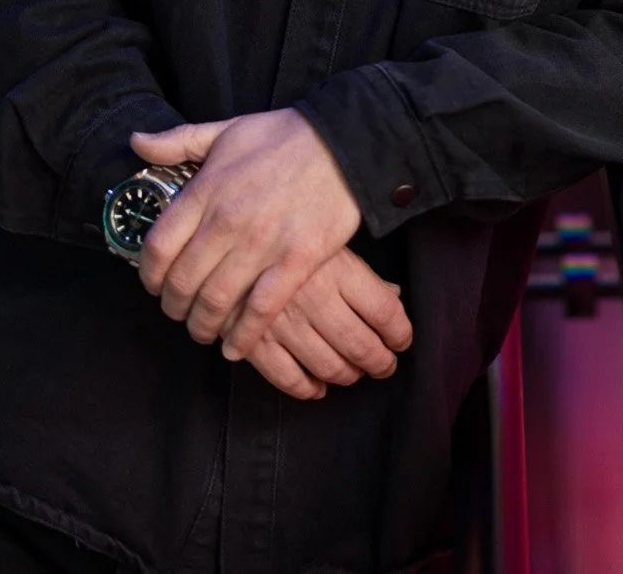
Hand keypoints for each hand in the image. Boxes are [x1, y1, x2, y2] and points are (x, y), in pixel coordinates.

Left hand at [133, 110, 362, 349]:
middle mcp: (227, 221)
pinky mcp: (296, 262)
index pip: (157, 247)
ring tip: (203, 331)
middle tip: (178, 312)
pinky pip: (260, 310)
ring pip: (216, 302)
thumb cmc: (285, 136)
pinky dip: (243, 335)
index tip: (154, 285)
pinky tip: (235, 347)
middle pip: (182, 282)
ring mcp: (262, 244)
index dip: (149, 276)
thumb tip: (136, 141)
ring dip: (202, 325)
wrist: (345, 142)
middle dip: (174, 306)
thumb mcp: (226, 129)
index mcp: (206, 191)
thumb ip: (178, 140)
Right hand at [230, 249, 414, 400]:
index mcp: (338, 269)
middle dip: (379, 362)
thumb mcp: (326, 240)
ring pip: (329, 365)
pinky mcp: (253, 341)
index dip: (400, 333)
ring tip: (354, 374)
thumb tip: (394, 296)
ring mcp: (283, 322)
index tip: (402, 341)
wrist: (220, 234)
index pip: (385, 311)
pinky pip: (286, 377)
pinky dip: (306, 389)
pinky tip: (316, 388)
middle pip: (361, 344)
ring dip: (347, 376)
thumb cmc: (282, 233)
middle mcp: (315, 299)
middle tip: (385, 366)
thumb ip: (359, 272)